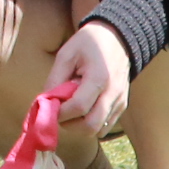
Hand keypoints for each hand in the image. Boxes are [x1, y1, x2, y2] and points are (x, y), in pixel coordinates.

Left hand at [44, 21, 134, 140]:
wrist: (116, 38)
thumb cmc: (88, 43)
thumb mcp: (66, 54)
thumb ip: (55, 79)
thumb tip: (45, 102)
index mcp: (99, 78)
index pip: (79, 107)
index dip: (61, 113)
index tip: (50, 107)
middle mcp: (113, 93)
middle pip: (90, 126)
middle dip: (70, 125)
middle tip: (60, 113)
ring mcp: (120, 101)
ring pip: (98, 130)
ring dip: (80, 126)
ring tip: (71, 110)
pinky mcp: (122, 105)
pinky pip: (105, 126)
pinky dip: (91, 124)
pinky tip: (84, 109)